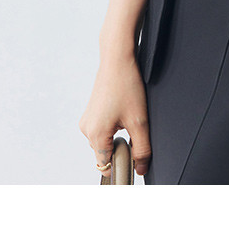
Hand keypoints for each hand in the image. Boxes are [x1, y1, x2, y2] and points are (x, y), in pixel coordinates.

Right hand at [79, 52, 151, 177]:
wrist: (117, 59)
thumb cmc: (126, 85)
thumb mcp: (140, 121)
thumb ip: (142, 149)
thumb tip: (140, 169)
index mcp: (96, 134)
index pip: (106, 166)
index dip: (121, 165)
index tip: (134, 158)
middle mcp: (86, 129)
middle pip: (104, 154)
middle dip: (120, 149)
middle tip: (135, 130)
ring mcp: (87, 120)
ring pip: (103, 141)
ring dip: (117, 137)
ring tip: (129, 117)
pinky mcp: (90, 112)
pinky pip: (101, 129)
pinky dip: (112, 127)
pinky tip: (122, 111)